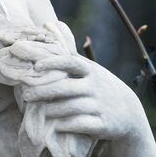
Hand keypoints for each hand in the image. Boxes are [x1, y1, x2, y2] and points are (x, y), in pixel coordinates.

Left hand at [18, 54, 149, 143]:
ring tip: (37, 111)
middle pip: (65, 88)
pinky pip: (81, 125)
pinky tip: (55, 126)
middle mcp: (94, 87)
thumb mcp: (92, 70)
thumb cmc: (101, 88)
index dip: (53, 63)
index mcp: (90, 71)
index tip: (36, 67)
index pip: (71, 62)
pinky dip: (66, 125)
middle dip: (43, 92)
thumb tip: (49, 30)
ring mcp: (99, 105)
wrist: (130, 113)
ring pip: (71, 107)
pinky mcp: (102, 124)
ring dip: (51, 110)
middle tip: (25, 95)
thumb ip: (71, 58)